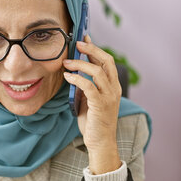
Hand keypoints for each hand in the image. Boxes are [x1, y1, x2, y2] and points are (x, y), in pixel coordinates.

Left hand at [63, 35, 121, 174]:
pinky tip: (67, 76)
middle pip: (106, 61)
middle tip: (77, 43)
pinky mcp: (100, 104)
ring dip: (80, 64)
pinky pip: (88, 86)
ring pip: (96, 71)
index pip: (107, 61)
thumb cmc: (94, 122)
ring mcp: (108, 96)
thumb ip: (86, 86)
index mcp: (113, 86)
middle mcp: (113, 89)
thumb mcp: (90, 99)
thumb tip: (74, 71)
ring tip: (66, 63)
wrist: (100, 142)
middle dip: (91, 49)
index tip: (84, 38)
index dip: (96, 48)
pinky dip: (77, 78)